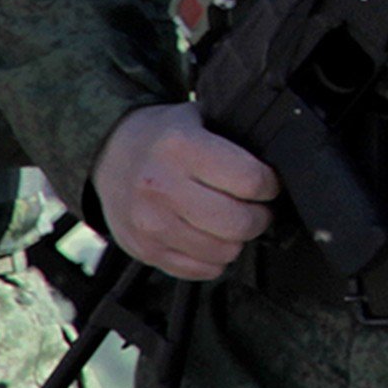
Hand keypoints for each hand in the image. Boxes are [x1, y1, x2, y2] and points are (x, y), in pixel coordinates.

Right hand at [92, 100, 277, 277]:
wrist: (108, 153)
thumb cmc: (162, 137)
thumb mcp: (198, 117)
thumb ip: (234, 140)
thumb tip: (279, 165)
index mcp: (181, 148)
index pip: (251, 180)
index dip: (270, 185)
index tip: (268, 183)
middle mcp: (162, 187)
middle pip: (239, 222)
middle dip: (259, 216)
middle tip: (255, 207)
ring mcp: (150, 224)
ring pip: (223, 251)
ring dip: (237, 239)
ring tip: (230, 220)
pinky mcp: (144, 249)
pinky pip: (200, 270)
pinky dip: (214, 258)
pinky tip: (209, 236)